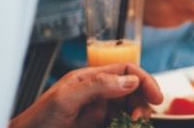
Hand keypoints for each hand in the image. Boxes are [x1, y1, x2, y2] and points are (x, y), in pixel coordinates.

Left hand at [9, 64, 161, 127]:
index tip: (155, 96)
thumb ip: (98, 85)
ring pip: (129, 108)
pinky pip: (119, 123)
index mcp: (90, 79)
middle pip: (132, 90)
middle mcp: (97, 93)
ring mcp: (98, 111)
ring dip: (136, 115)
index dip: (144, 80)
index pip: (126, 70)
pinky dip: (126, 125)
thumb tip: (130, 80)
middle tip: (141, 117)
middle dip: (142, 101)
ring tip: (133, 124)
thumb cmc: (37, 120)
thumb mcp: (67, 98)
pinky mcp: (98, 127)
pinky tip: (125, 127)